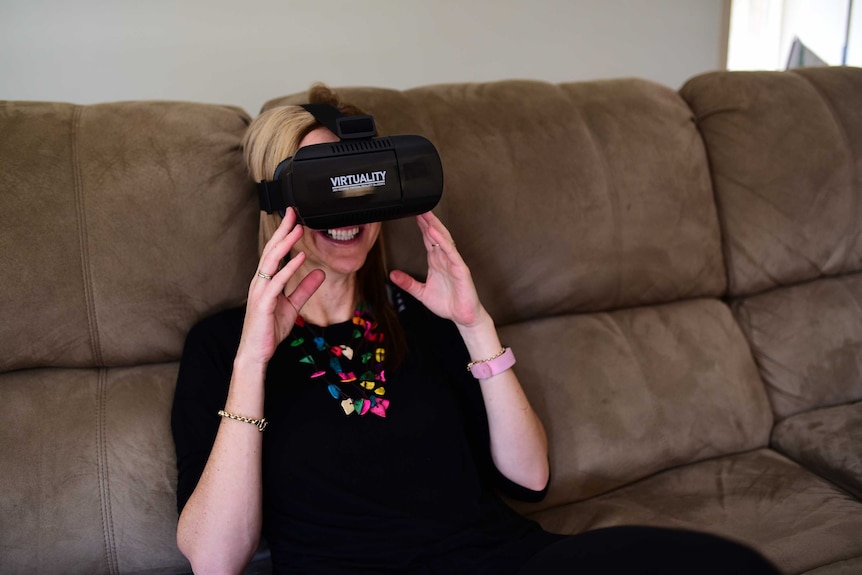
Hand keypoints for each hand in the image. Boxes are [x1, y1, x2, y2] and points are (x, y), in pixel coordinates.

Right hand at [236, 208, 324, 366]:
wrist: (256, 352)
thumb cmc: (269, 328)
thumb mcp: (293, 306)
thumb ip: (305, 289)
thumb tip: (319, 273)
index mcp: (266, 281)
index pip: (275, 252)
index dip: (284, 234)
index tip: (294, 217)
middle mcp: (261, 282)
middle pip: (271, 250)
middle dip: (282, 230)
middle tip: (292, 212)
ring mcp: (260, 291)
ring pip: (271, 262)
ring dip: (285, 244)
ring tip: (297, 229)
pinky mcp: (263, 304)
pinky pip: (276, 282)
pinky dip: (288, 269)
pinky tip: (299, 258)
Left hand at [389, 212, 486, 327]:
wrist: (463, 317)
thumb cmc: (448, 303)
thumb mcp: (421, 293)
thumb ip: (408, 283)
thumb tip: (393, 275)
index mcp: (436, 262)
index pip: (428, 239)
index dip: (421, 227)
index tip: (412, 214)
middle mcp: (445, 259)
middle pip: (435, 235)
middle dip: (427, 221)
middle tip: (418, 206)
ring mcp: (453, 263)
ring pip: (444, 240)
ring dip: (434, 226)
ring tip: (426, 214)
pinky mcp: (460, 270)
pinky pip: (451, 253)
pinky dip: (443, 242)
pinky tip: (435, 233)